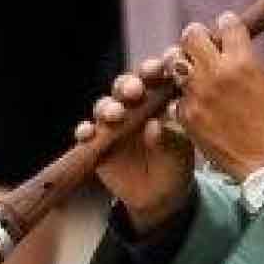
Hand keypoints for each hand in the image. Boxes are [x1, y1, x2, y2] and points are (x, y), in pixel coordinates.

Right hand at [74, 57, 195, 229]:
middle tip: (135, 90)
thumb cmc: (175, 164)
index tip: (159, 67)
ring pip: (105, 106)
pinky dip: (86, 131)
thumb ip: (167, 138)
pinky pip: (87, 133)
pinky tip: (89, 134)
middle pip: (126, 86)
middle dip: (128, 85)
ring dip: (108, 107)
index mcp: (158, 99)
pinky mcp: (97, 142)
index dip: (155, 69)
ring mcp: (113, 122)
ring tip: (115, 114)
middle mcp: (133, 105)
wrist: (159, 195)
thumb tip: (154, 126)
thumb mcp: (178, 152)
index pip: (155, 77)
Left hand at [168, 12, 263, 180]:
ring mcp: (198, 95)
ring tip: (192, 72)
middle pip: (191, 34)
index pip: (227, 23)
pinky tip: (196, 104)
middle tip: (202, 47)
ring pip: (174, 61)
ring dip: (183, 63)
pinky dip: (183, 98)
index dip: (228, 25)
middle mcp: (217, 73)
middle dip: (197, 37)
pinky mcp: (187, 116)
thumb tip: (241, 54)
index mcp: (244, 61)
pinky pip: (175, 96)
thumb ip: (255, 64)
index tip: (228, 31)